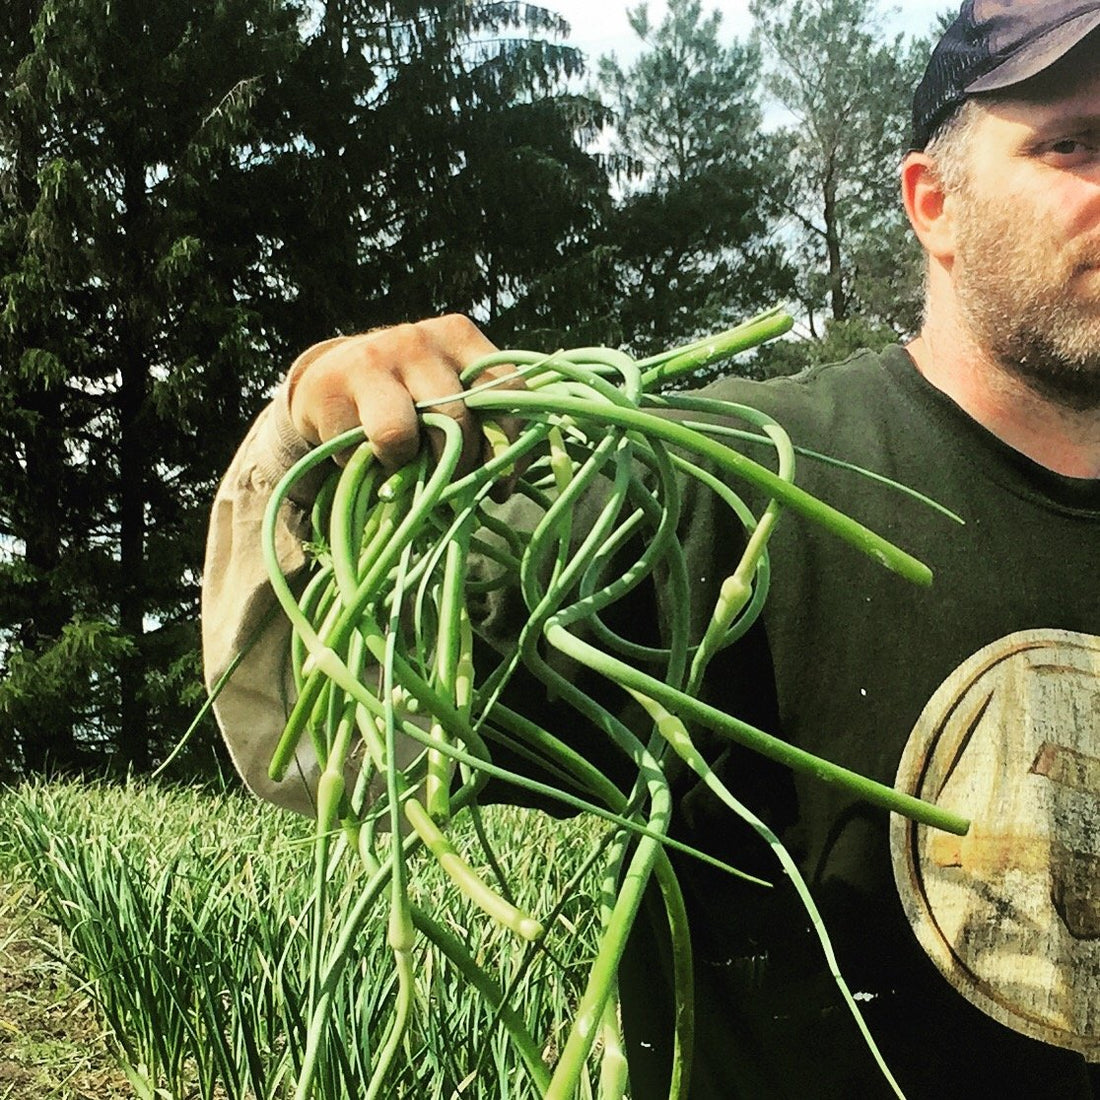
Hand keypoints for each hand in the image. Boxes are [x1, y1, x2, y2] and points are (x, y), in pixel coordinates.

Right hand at [288, 314, 517, 475]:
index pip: (508, 391)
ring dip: (404, 466)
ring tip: (402, 465)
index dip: (510, 445)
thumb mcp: (451, 398)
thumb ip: (486, 428)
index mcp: (459, 336)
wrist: (329, 380)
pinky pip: (359, 448)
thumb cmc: (407, 399)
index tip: (500, 482)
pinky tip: (363, 452)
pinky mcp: (330, 387)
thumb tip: (502, 486)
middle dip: (456, 466)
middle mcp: (419, 340)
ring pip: (400, 434)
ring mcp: (372, 358)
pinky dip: (365, 465)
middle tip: (446, 481)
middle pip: (456, 420)